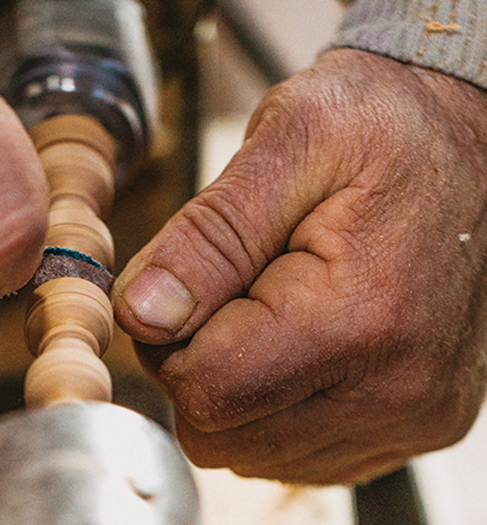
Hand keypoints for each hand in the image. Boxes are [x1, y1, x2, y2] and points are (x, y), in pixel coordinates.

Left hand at [112, 49, 486, 483]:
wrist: (470, 140)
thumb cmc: (381, 127)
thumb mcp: (287, 141)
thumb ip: (207, 236)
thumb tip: (142, 315)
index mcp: (359, 318)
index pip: (202, 390)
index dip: (165, 337)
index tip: (186, 280)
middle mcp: (395, 388)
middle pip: (220, 434)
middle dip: (194, 364)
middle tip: (226, 289)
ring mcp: (411, 417)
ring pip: (251, 453)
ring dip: (234, 386)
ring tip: (269, 307)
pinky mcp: (414, 425)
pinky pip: (297, 454)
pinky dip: (273, 404)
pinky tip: (297, 340)